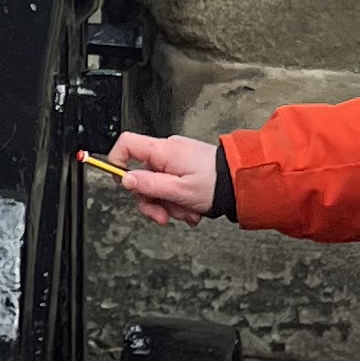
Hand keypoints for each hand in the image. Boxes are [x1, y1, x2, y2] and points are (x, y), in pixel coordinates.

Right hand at [106, 130, 222, 224]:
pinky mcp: (185, 167)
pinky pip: (171, 185)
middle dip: (151, 200)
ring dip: (168, 204)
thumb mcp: (179, 191)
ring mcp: (176, 159)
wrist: (241, 183)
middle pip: (141, 174)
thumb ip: (149, 185)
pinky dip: (178, 200)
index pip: (126, 144)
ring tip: (186, 213)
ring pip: (157, 185)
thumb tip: (125, 180)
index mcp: (163, 151)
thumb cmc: (216, 184)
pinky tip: (191, 209)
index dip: (117, 162)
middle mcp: (168, 151)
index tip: (122, 184)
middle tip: (163, 216)